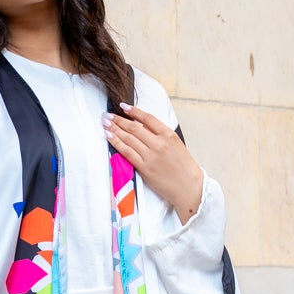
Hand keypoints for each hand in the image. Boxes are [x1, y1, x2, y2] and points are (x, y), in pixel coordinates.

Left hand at [103, 105, 204, 223]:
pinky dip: (116, 143)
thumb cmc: (184, 167)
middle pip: (134, 127)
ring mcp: (151, 156)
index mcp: (169, 135)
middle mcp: (159, 144)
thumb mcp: (176, 144)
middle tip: (107, 115)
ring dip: (114, 129)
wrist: (188, 187)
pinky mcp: (145, 168)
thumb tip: (141, 127)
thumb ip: (160, 135)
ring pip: (128, 138)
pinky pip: (127, 152)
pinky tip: (109, 137)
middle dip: (118, 120)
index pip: (147, 118)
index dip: (134, 111)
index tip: (123, 106)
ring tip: (105, 123)